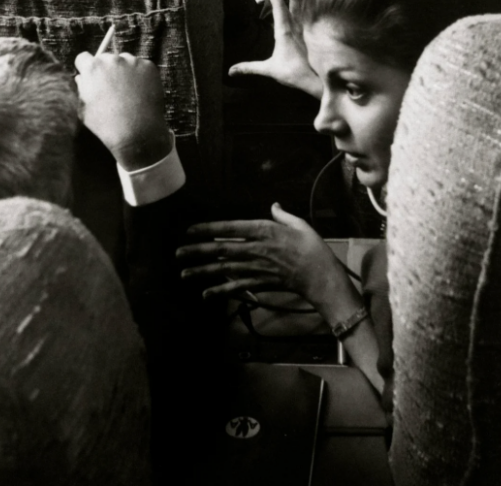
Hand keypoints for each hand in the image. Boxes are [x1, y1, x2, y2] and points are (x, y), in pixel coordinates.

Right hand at [75, 51, 170, 170]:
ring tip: (128, 93)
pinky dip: (140, 76)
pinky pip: (141, 67)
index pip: (83, 57)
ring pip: (125, 61)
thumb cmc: (107, 125)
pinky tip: (140, 92)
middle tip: (111, 87)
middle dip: (106, 69)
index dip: (85, 68)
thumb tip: (81, 77)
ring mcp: (132, 61)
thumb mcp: (84, 109)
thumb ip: (81, 89)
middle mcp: (112, 60)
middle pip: (105, 58)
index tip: (91, 77)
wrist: (137, 133)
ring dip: (124, 71)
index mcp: (92, 68)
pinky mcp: (149, 66)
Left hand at [177, 203, 347, 308]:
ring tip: (184, 273)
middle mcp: (256, 249)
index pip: (230, 228)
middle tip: (178, 253)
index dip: (208, 229)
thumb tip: (274, 206)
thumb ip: (283, 216)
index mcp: (264, 231)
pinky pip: (237, 288)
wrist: (322, 277)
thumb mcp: (299, 225)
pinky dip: (221, 291)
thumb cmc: (313, 249)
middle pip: (221, 250)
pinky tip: (206, 294)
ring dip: (203, 272)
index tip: (190, 230)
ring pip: (224, 270)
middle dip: (198, 251)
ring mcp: (256, 268)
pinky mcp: (260, 284)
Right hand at [229, 0, 320, 96]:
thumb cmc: (295, 74)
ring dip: (296, 0)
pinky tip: (305, 13)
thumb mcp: (269, 70)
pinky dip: (303, 12)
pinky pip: (306, 19)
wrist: (319, 80)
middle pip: (289, 4)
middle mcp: (296, 27)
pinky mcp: (312, 38)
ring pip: (300, 10)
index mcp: (284, 31)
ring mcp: (305, 31)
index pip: (277, 6)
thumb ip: (250, 68)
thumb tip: (230, 71)